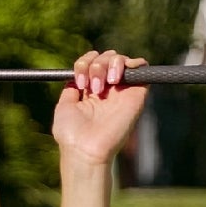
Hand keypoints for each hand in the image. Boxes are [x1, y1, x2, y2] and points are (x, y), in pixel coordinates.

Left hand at [53, 49, 147, 166]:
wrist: (86, 150)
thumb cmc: (72, 135)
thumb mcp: (64, 107)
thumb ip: (70, 88)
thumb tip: (74, 76)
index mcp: (90, 91)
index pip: (92, 62)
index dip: (84, 63)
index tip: (79, 81)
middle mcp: (107, 89)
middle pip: (105, 57)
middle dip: (95, 64)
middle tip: (89, 85)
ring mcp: (122, 90)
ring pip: (120, 59)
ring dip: (108, 63)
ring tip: (104, 85)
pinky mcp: (136, 92)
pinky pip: (141, 65)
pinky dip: (130, 63)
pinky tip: (116, 78)